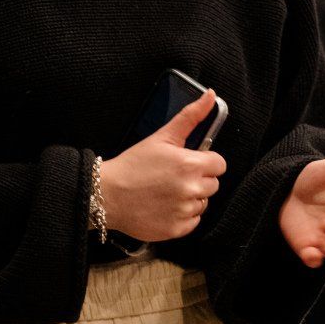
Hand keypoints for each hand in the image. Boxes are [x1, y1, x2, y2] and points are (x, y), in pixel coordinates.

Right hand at [99, 89, 226, 242]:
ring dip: (188, 198)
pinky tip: (162, 206)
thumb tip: (210, 95)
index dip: (202, 162)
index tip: (185, 163)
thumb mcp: (160, 137)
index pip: (218, 164)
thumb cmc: (131, 164)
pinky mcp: (178, 228)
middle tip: (170, 177)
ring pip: (202, 203)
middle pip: (212, 184)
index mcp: (191, 164)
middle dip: (196, 180)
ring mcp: (185, 210)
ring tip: (164, 192)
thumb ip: (190, 116)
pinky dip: (180, 216)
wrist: (106, 194)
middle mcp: (192, 188)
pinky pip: (192, 221)